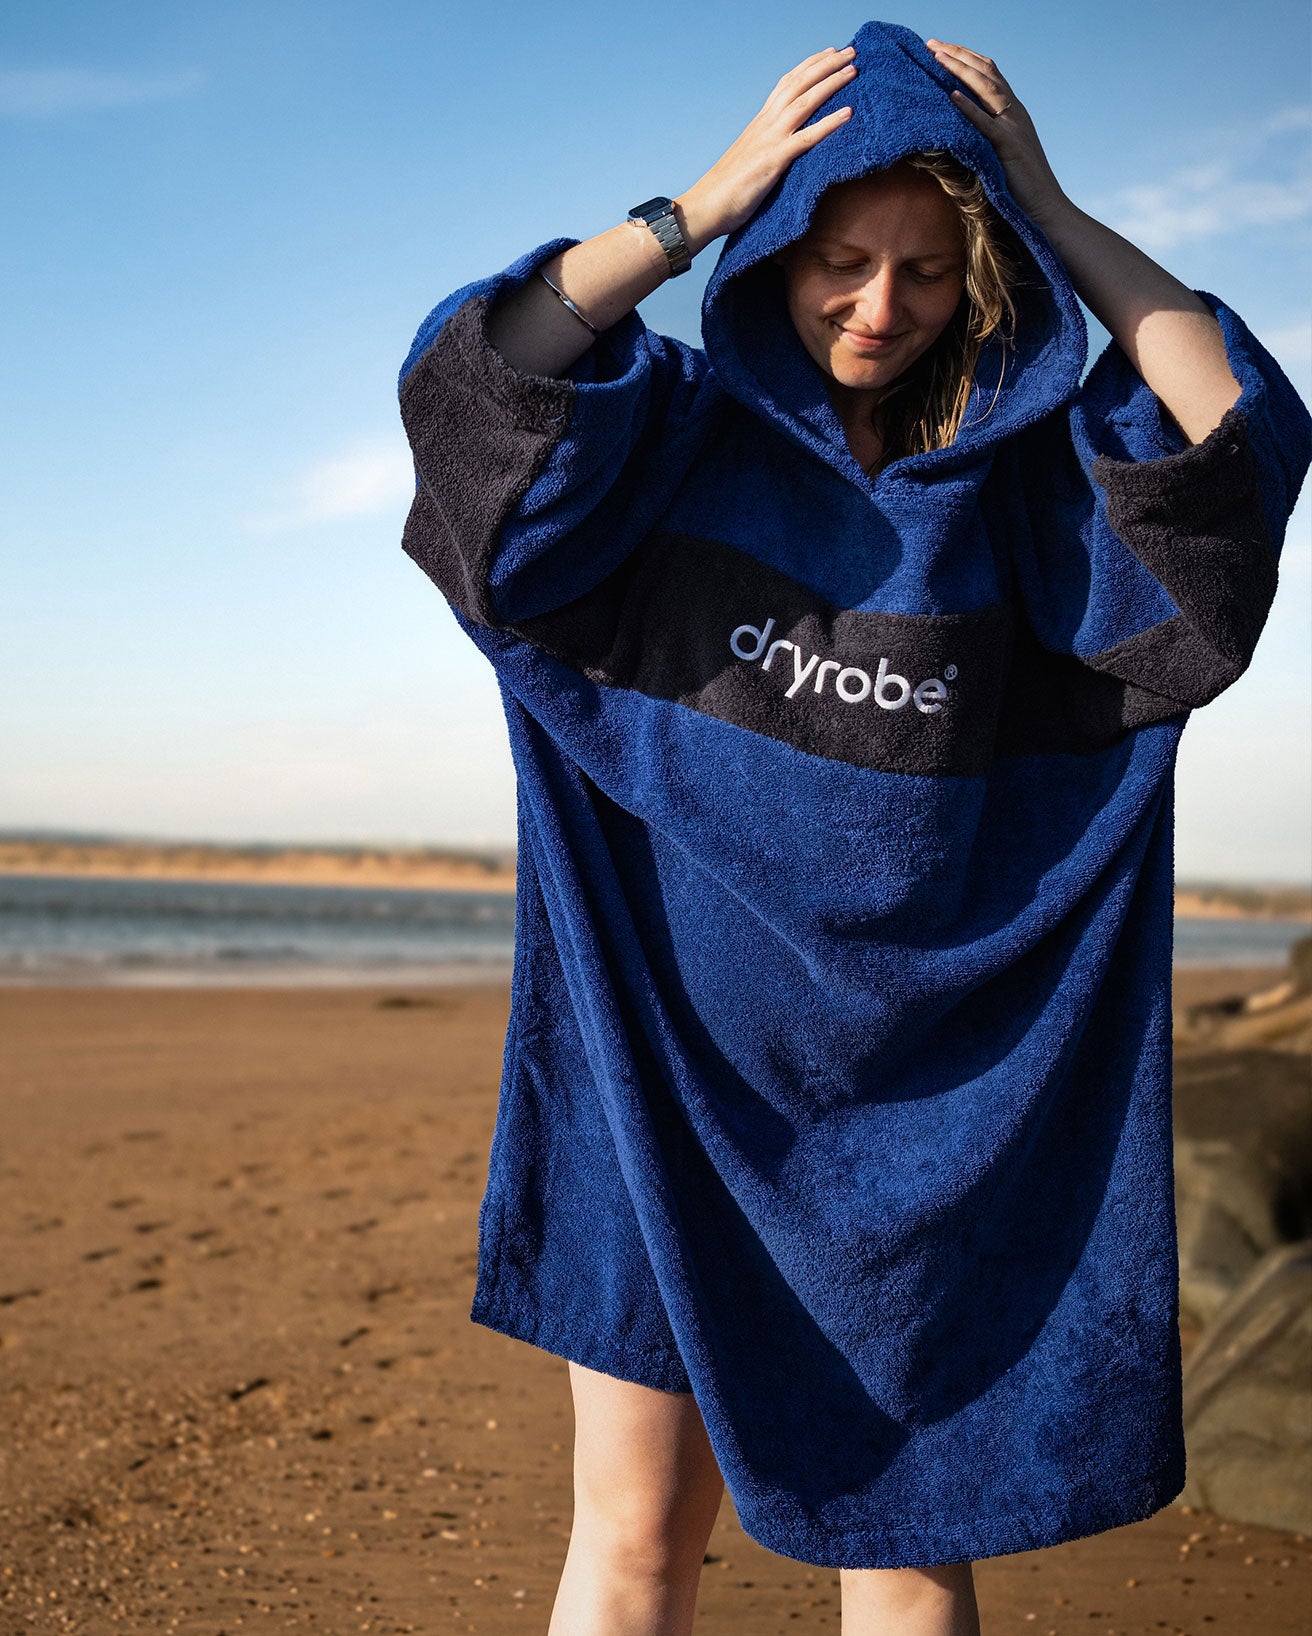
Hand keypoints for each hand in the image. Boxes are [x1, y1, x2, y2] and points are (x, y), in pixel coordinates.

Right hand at [680, 46, 857, 240]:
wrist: (706, 205)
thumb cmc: (726, 189)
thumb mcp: (750, 158)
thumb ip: (766, 145)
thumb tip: (780, 146)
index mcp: (760, 122)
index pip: (787, 83)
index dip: (809, 65)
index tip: (828, 53)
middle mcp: (766, 123)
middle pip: (799, 83)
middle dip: (826, 64)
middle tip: (851, 51)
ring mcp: (770, 140)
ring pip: (805, 102)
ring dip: (830, 83)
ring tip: (852, 70)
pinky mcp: (774, 161)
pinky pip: (807, 138)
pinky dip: (829, 123)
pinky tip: (848, 113)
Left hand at [926, 38, 1070, 226]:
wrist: (1046, 209)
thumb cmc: (1021, 189)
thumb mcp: (1002, 156)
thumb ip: (988, 139)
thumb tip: (961, 135)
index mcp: (1014, 113)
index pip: (989, 74)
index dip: (966, 58)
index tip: (941, 49)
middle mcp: (1016, 113)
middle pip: (986, 73)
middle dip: (958, 55)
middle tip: (931, 43)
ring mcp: (1015, 128)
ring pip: (987, 89)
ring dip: (960, 70)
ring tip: (936, 57)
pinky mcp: (1010, 148)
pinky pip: (987, 124)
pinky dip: (969, 108)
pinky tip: (951, 95)